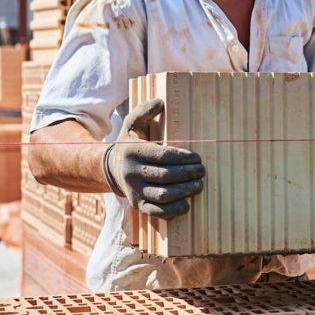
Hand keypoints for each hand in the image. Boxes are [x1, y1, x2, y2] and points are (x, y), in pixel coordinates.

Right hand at [103, 98, 204, 219]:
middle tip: (202, 170)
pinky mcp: (137, 204)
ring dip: (185, 191)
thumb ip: (145, 111)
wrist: (113, 168)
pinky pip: (156, 211)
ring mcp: (133, 191)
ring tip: (199, 185)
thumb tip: (160, 102)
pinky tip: (186, 205)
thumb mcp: (133, 123)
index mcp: (132, 151)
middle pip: (166, 176)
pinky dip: (173, 211)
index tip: (197, 157)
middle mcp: (131, 172)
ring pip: (163, 195)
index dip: (183, 158)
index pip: (163, 156)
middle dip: (188, 174)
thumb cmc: (131, 143)